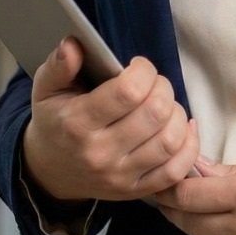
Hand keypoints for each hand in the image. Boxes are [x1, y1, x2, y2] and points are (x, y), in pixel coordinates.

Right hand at [22, 37, 199, 202]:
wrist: (50, 172)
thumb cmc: (55, 121)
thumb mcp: (47, 89)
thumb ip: (59, 64)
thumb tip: (74, 44)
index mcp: (78, 124)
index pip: (128, 91)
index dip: (144, 70)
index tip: (137, 65)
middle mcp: (100, 154)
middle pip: (155, 113)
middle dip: (163, 87)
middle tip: (153, 83)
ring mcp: (121, 176)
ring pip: (170, 141)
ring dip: (177, 113)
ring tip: (164, 104)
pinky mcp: (136, 191)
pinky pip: (176, 170)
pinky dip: (188, 145)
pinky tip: (181, 127)